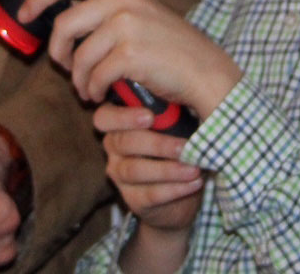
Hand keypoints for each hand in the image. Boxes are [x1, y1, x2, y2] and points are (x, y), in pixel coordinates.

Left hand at [20, 0, 241, 117]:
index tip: (25, 14)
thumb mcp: (137, 11)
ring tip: (87, 89)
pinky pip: (93, 76)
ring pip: (77, 55)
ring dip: (77, 79)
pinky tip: (100, 94)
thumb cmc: (167, 46)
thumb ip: (103, 8)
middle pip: (63, 23)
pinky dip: (91, 90)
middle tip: (63, 67)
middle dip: (56, 52)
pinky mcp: (129, 54)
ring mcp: (126, 24)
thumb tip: (59, 20)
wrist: (204, 70)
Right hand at [93, 105, 203, 230]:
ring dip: (169, 169)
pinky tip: (195, 182)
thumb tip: (181, 99)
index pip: (104, 117)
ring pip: (135, 170)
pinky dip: (176, 188)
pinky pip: (150, 194)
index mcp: (119, 125)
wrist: (179, 195)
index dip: (123, 117)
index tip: (150, 116)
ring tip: (195, 168)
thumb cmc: (176, 148)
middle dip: (157, 144)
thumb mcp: (173, 126)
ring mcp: (120, 176)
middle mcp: (114, 149)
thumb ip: (168, 114)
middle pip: (123, 143)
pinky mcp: (134, 200)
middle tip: (184, 146)